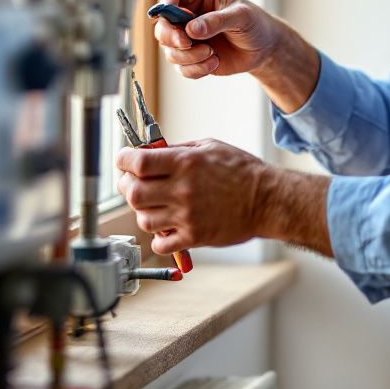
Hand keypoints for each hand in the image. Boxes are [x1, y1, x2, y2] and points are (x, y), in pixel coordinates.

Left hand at [116, 141, 333, 257]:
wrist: (266, 200)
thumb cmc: (240, 171)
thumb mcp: (210, 146)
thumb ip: (178, 149)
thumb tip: (150, 152)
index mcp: (186, 162)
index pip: (138, 163)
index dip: (123, 160)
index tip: (123, 159)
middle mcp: (183, 189)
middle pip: (133, 192)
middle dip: (126, 185)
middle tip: (131, 182)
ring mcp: (187, 216)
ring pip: (143, 218)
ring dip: (143, 210)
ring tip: (154, 204)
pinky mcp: (193, 237)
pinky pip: (160, 242)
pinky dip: (158, 236)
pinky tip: (166, 226)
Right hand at [152, 0, 321, 111]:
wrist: (264, 48)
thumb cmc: (255, 23)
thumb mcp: (241, 17)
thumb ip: (217, 21)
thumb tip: (191, 30)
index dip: (165, 3)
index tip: (169, 16)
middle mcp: (188, 12)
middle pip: (161, 23)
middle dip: (172, 36)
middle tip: (188, 43)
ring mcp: (188, 35)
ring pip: (169, 48)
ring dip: (188, 56)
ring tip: (212, 54)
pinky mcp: (191, 55)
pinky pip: (181, 66)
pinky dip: (195, 68)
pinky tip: (215, 62)